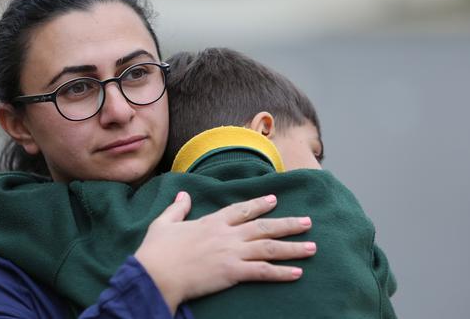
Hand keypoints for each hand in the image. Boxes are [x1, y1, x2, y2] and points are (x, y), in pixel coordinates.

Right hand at [134, 191, 314, 313]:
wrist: (156, 274)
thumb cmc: (156, 251)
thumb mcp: (164, 223)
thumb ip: (177, 208)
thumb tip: (183, 195)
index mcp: (211, 222)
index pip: (241, 209)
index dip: (259, 204)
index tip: (274, 199)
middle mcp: (226, 235)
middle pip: (263, 226)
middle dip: (288, 224)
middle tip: (308, 222)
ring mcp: (231, 253)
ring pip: (269, 247)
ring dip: (292, 247)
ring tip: (312, 248)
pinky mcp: (232, 273)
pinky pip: (262, 271)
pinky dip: (281, 272)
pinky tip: (297, 273)